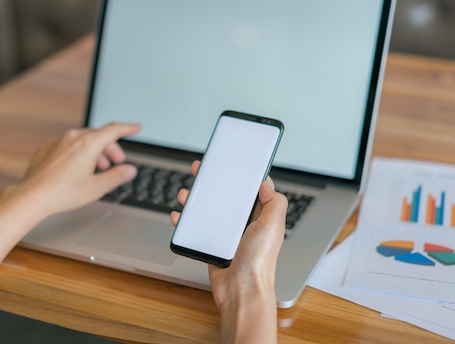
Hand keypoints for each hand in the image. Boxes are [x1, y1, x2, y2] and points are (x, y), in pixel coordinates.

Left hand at [9, 122, 140, 218]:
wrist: (32, 197)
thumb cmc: (63, 193)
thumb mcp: (97, 187)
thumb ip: (117, 176)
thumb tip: (129, 170)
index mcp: (88, 144)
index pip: (113, 130)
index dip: (127, 128)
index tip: (136, 128)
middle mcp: (73, 138)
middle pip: (98, 136)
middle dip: (110, 148)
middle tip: (117, 162)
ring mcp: (58, 143)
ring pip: (82, 140)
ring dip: (94, 151)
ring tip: (98, 167)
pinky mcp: (46, 150)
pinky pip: (67, 146)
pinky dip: (77, 153)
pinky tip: (76, 169)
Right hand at [170, 161, 287, 308]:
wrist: (241, 291)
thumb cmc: (259, 263)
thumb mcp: (273, 226)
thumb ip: (274, 202)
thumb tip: (266, 182)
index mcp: (259, 217)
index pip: (248, 190)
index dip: (238, 176)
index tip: (228, 164)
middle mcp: (242, 224)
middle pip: (224, 197)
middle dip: (212, 183)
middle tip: (201, 171)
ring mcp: (225, 235)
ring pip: (207, 211)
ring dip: (194, 200)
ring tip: (186, 194)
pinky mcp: (211, 246)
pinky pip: (196, 229)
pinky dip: (185, 221)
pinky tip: (180, 216)